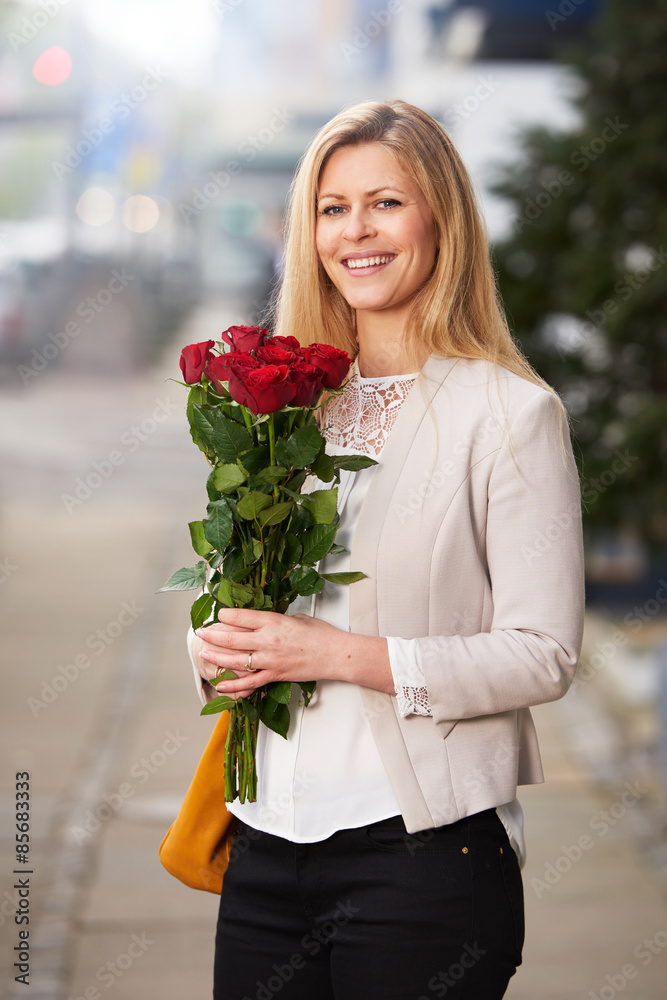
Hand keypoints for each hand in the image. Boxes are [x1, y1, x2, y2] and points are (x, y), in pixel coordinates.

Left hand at [195, 607, 393, 699]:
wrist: (336, 655)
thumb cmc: (321, 635)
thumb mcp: (297, 618)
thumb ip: (277, 620)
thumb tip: (263, 622)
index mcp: (274, 621)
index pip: (242, 617)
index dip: (226, 615)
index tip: (218, 614)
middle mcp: (268, 640)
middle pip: (232, 638)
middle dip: (213, 635)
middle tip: (202, 632)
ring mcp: (270, 660)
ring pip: (236, 660)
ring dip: (217, 657)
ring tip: (204, 654)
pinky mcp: (275, 675)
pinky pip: (250, 682)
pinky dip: (233, 685)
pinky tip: (220, 684)